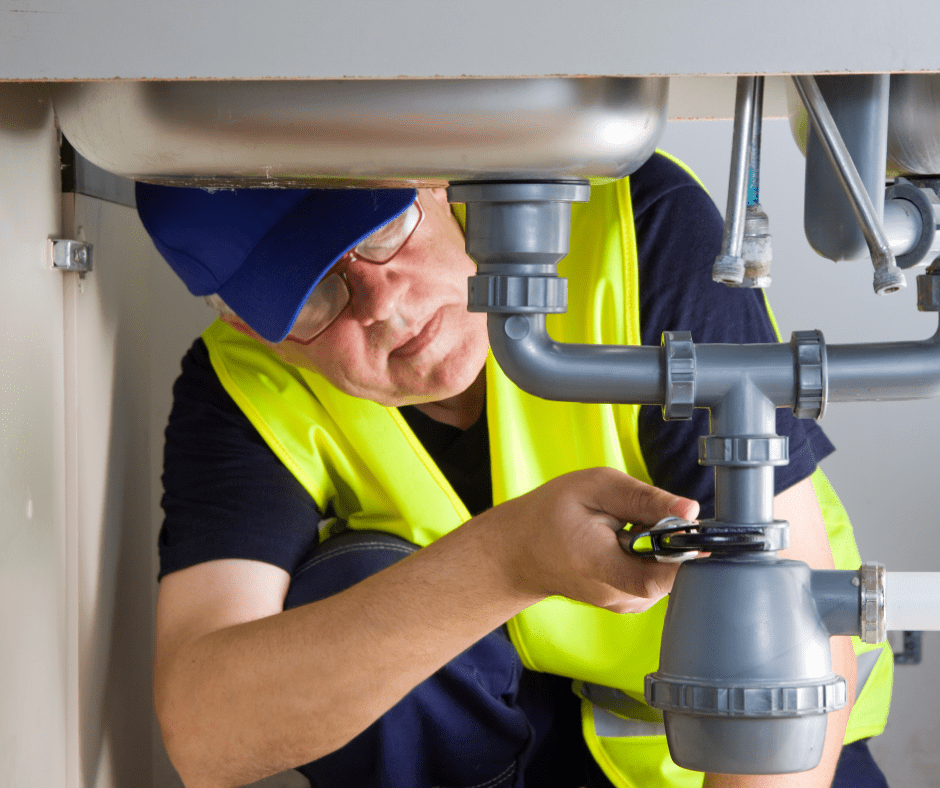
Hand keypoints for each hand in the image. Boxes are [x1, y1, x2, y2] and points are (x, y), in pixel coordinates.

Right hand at [484, 467, 699, 613]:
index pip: (659, 578)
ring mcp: (622, 604)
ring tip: (625, 528)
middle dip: (668, 540)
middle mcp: (615, 595)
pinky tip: (624, 543)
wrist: (519, 551)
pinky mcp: (627, 603)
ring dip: (658, 548)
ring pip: (666, 575)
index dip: (683, 553)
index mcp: (601, 565)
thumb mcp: (595, 488)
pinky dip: (649, 558)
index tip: (685, 528)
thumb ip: (644, 498)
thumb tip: (690, 510)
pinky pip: (655, 579)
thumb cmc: (549, 516)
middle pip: (671, 572)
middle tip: (639, 516)